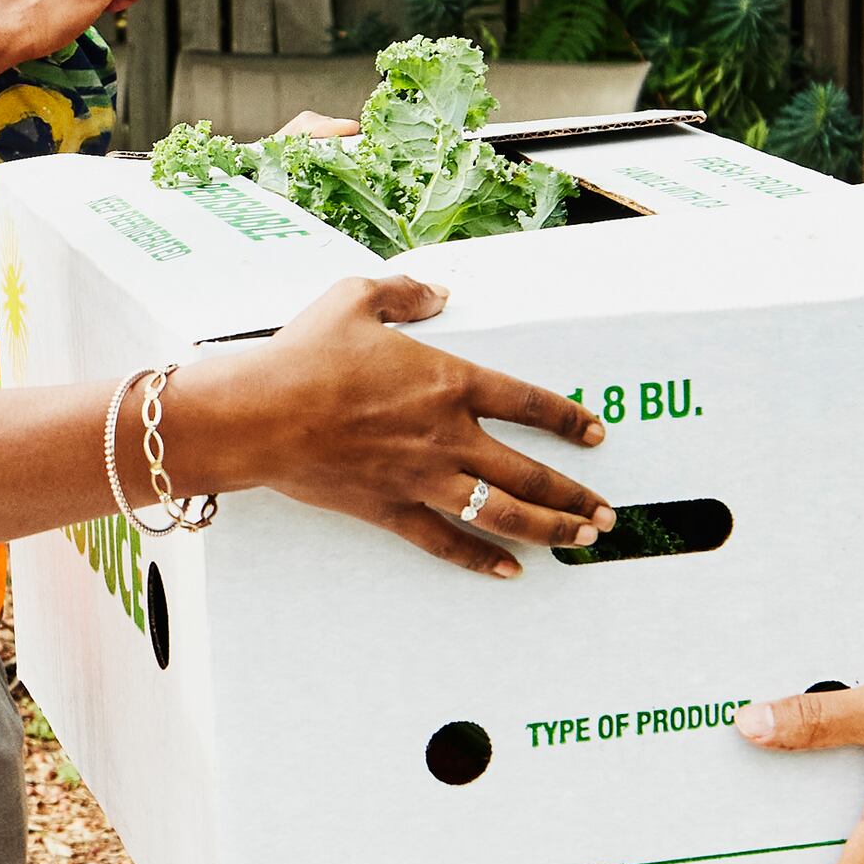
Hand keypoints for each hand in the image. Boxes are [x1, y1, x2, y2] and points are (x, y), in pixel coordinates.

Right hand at [186, 274, 608, 577]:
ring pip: (502, 513)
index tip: (595, 433)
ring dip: (549, 530)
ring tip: (580, 542)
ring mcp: (422, 478)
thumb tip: (438, 294)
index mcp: (448, 381)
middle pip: (529, 473)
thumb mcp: (355, 299)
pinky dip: (480, 558)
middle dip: (574, 496)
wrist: (259, 414)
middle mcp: (447, 435)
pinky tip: (509, 570)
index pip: (528, 403)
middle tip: (604, 513)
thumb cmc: (304, 355)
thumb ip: (405, 294)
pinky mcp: (390, 509)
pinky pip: (446, 541)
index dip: (568, 419)